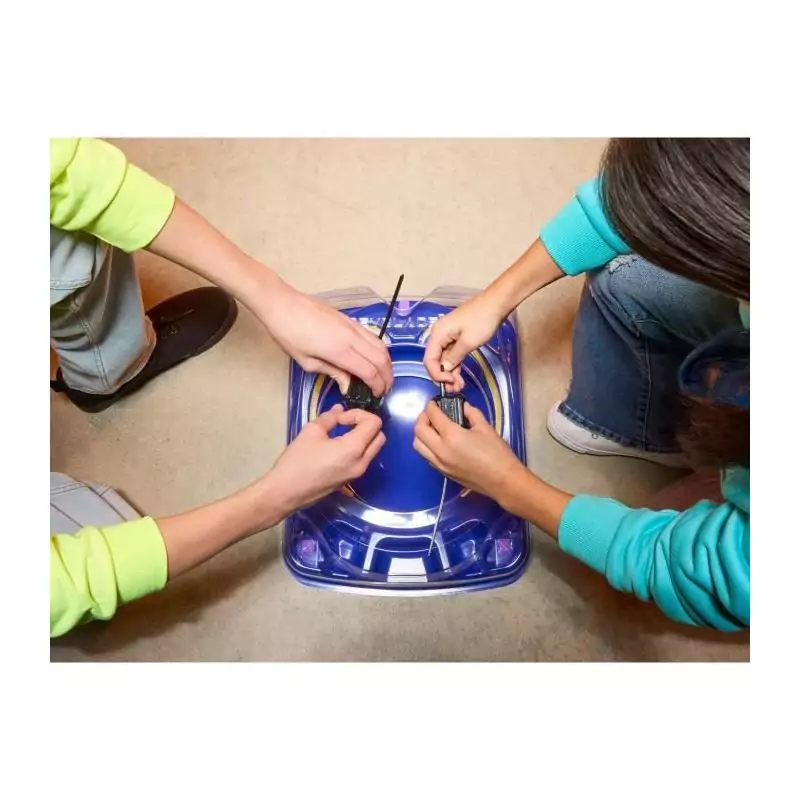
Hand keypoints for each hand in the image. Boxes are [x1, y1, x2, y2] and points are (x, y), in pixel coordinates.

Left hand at [261, 282, 392, 395]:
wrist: (282, 303)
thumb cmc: (288, 334)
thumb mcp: (305, 361)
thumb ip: (331, 372)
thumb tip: (348, 384)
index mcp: (339, 350)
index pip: (369, 371)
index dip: (377, 386)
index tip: (376, 395)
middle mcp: (351, 337)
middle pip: (381, 358)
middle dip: (387, 376)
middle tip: (384, 390)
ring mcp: (353, 326)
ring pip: (381, 345)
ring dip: (387, 363)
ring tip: (383, 376)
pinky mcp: (351, 320)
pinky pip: (373, 336)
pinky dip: (379, 350)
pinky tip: (374, 358)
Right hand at [268, 404, 385, 515]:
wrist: (286, 492)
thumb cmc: (297, 461)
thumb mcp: (311, 432)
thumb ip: (329, 417)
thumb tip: (339, 409)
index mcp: (354, 449)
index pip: (375, 423)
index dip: (359, 414)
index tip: (340, 418)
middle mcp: (362, 462)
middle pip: (379, 436)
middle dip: (365, 425)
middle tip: (344, 423)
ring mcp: (357, 474)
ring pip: (373, 449)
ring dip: (363, 437)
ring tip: (340, 433)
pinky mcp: (350, 480)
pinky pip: (363, 459)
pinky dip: (358, 448)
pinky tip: (337, 446)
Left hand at [413, 400, 525, 502]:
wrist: (503, 481)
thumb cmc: (497, 453)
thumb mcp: (485, 428)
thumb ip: (471, 413)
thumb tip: (462, 407)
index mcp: (452, 436)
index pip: (433, 416)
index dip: (431, 406)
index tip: (434, 402)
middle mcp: (441, 450)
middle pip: (418, 431)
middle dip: (422, 418)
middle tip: (432, 414)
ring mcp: (439, 464)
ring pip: (418, 446)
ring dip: (421, 434)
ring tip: (433, 429)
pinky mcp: (443, 473)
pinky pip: (427, 457)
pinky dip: (427, 447)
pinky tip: (439, 443)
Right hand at [423, 291, 504, 389]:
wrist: (496, 304)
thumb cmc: (482, 319)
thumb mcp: (468, 342)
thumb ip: (454, 357)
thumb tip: (445, 369)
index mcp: (438, 334)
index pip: (429, 360)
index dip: (437, 374)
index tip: (449, 382)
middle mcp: (439, 334)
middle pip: (435, 360)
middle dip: (443, 376)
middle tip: (455, 388)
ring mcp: (448, 335)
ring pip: (443, 359)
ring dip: (450, 373)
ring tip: (459, 385)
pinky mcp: (456, 337)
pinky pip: (451, 354)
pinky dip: (454, 365)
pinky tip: (459, 375)